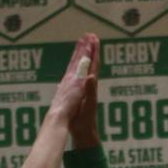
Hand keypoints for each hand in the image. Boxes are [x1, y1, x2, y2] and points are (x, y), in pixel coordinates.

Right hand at [53, 33, 100, 148]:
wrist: (84, 132)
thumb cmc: (86, 120)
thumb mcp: (88, 104)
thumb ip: (90, 90)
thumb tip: (91, 77)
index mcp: (90, 85)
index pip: (93, 64)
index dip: (93, 51)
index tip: (93, 38)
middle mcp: (88, 84)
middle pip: (89, 63)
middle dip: (89, 49)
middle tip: (89, 35)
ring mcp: (83, 88)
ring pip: (84, 68)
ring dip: (84, 56)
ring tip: (83, 45)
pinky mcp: (77, 93)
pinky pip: (77, 76)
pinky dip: (76, 68)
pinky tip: (74, 67)